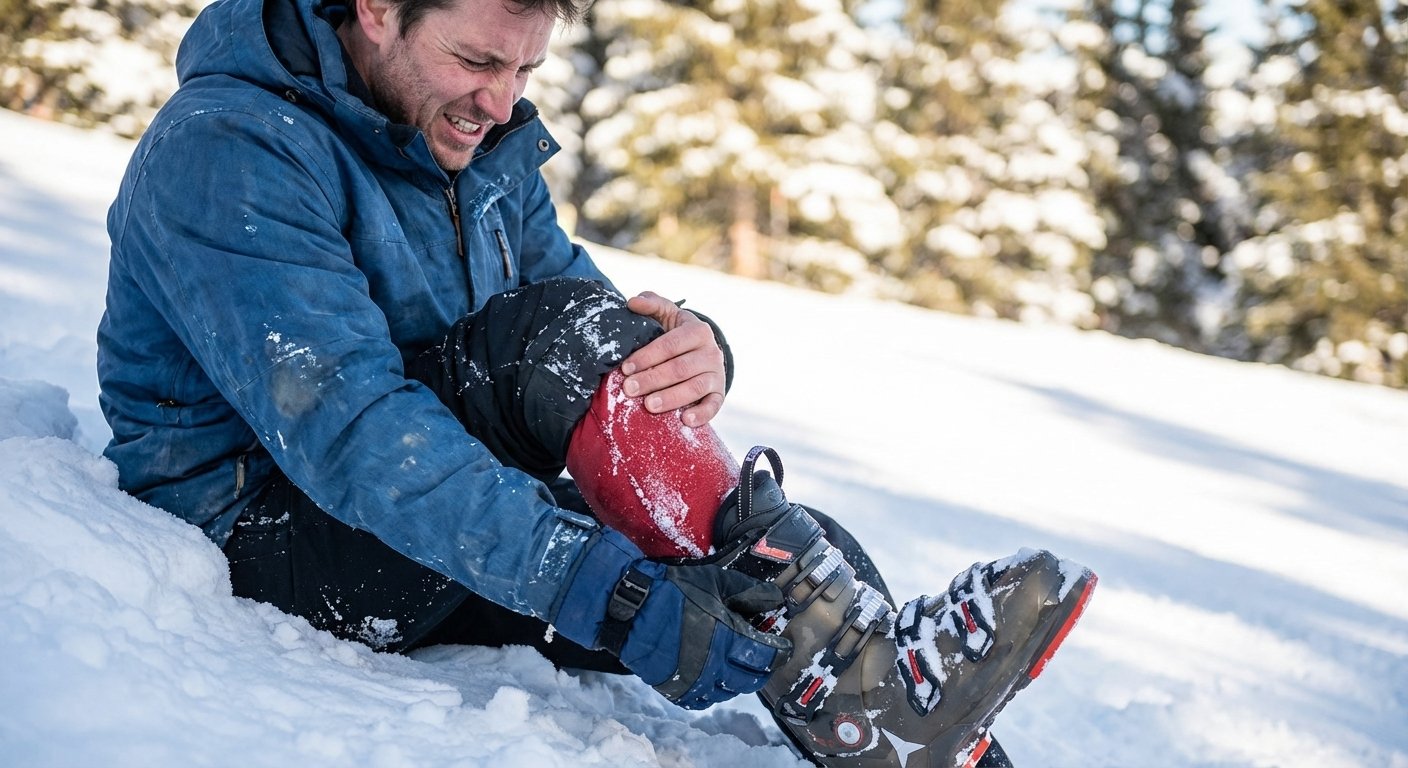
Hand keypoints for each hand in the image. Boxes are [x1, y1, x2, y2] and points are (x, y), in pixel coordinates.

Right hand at [551, 529, 790, 708]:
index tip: (783, 646)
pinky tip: (712, 676)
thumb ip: (748, 592)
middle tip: (763, 657)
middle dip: (762, 668)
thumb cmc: (672, 591)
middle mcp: (714, 666)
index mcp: (727, 638)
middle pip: (752, 679)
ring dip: (738, 679)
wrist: (629, 608)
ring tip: (736, 664)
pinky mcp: (676, 690)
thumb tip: (775, 598)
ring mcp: (694, 682)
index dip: (780, 651)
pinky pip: (704, 701)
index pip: (768, 655)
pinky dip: (713, 691)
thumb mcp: (714, 581)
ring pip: (729, 692)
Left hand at [621, 291, 725, 426]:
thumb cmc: (675, 333)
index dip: (647, 356)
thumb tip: (632, 302)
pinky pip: (714, 406)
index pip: (670, 344)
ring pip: (695, 388)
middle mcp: (711, 352)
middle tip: (629, 389)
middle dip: (653, 379)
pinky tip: (684, 420)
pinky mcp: (719, 394)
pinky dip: (701, 414)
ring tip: (649, 406)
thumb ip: (651, 304)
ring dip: (671, 398)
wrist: (700, 352)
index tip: (626, 368)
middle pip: (680, 368)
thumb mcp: (666, 315)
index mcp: (697, 330)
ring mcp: (717, 374)